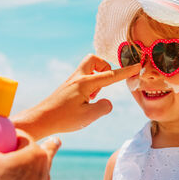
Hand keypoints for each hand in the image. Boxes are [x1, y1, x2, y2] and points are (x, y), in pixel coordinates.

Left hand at [11, 54, 140, 139]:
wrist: (41, 119)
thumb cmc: (63, 118)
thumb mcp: (88, 116)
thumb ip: (104, 107)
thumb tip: (107, 102)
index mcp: (85, 83)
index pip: (110, 75)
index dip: (126, 71)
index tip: (137, 65)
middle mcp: (78, 78)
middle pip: (94, 59)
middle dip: (104, 68)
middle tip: (104, 84)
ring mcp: (72, 81)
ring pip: (89, 68)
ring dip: (97, 78)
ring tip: (93, 98)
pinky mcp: (68, 87)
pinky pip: (83, 77)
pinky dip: (90, 85)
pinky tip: (85, 101)